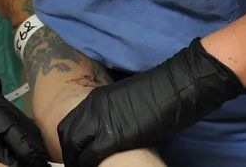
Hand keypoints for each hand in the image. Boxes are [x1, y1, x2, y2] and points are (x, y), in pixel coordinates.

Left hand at [58, 38, 245, 166]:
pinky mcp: (114, 135)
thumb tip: (112, 133)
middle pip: (66, 136)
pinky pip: (91, 156)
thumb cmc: (162, 93)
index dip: (71, 143)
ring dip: (79, 161)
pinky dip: (91, 164)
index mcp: (95, 98)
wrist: (178, 86)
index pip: (69, 124)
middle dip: (70, 154)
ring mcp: (101, 120)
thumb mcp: (128, 100)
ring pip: (74, 147)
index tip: (77, 156)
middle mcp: (93, 107)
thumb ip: (113, 114)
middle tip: (79, 165)